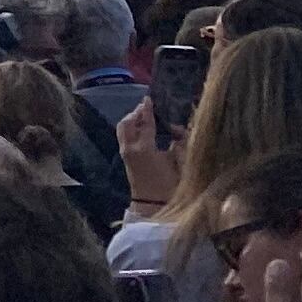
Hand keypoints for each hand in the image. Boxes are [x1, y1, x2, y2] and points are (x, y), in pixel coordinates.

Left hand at [119, 97, 179, 218]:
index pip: (145, 124)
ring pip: (122, 129)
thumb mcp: (179, 163)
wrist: (153, 203)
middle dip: (135, 114)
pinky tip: (142, 129)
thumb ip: (178, 144)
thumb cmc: (170, 184)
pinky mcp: (125, 157)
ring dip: (131, 120)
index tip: (148, 99)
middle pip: (126, 123)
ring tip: (143, 116)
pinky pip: (124, 136)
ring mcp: (125, 153)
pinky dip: (131, 129)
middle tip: (146, 108)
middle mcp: (130, 148)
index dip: (147, 111)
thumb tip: (178, 131)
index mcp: (144, 149)